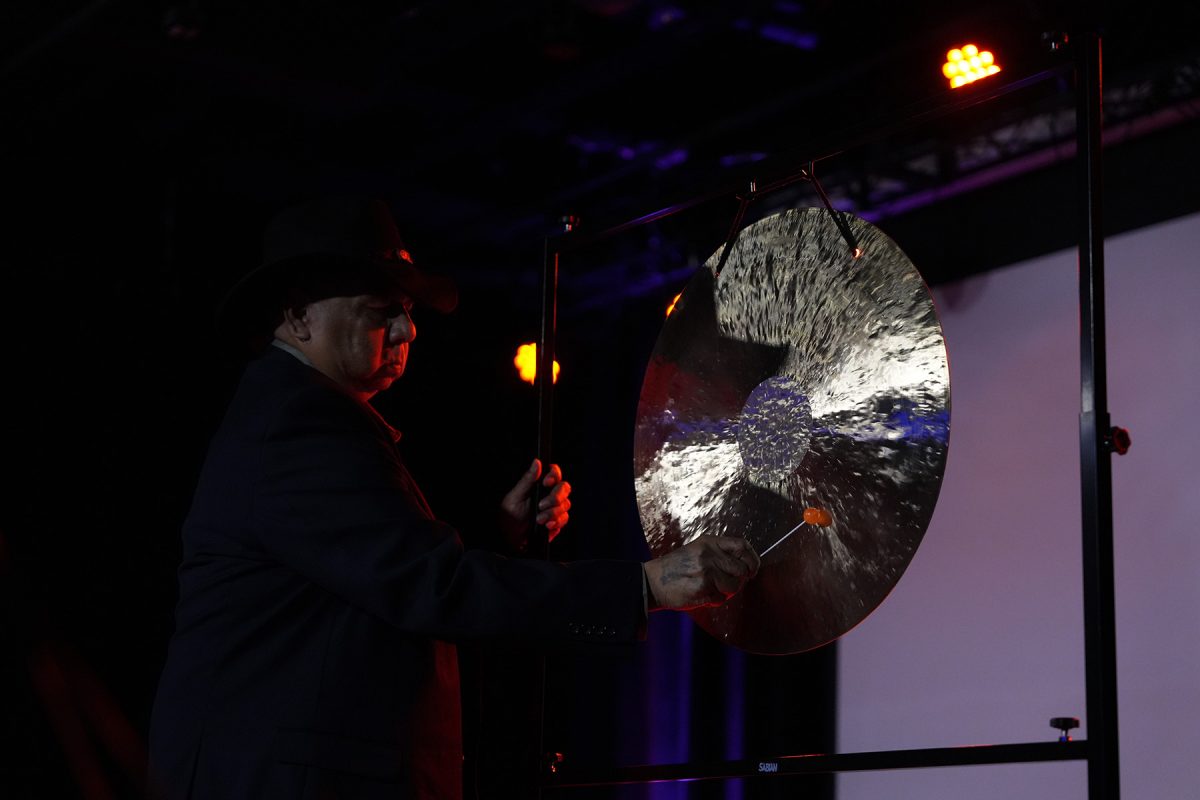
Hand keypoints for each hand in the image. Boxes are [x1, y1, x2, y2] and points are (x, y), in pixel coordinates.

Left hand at [499, 459, 571, 550]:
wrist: (508, 541)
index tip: (546, 482)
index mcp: (538, 485)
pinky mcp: (556, 523)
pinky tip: (546, 526)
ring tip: (539, 519)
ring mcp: (554, 509)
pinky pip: (564, 520)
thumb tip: (537, 462)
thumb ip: (528, 480)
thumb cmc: (509, 516)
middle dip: (555, 497)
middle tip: (541, 505)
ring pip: (565, 505)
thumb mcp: (515, 496)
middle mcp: (548, 495)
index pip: (554, 473)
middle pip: (564, 488)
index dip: (554, 475)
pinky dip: (556, 523)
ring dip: (553, 513)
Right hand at [642, 535, 759, 610]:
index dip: (752, 559)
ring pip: (734, 586)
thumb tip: (744, 565)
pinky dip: (714, 601)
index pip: (742, 545)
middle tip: (728, 584)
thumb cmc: (676, 568)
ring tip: (711, 589)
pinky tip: (701, 595)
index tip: (751, 569)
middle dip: (739, 580)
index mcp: (709, 542)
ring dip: (726, 592)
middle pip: (742, 568)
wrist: (652, 582)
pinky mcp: (703, 588)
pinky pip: (721, 599)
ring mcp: (707, 571)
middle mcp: (709, 554)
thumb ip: (718, 554)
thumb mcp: (697, 551)